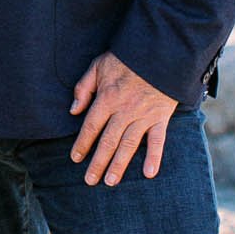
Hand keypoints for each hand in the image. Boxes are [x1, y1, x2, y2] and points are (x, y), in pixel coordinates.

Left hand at [70, 53, 176, 184]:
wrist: (159, 52)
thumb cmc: (126, 59)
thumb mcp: (98, 66)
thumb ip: (84, 88)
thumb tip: (73, 110)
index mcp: (107, 98)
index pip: (91, 126)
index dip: (82, 143)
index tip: (75, 158)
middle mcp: (124, 110)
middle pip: (108, 141)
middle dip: (98, 162)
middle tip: (90, 180)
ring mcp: (143, 115)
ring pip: (129, 144)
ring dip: (119, 165)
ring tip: (110, 181)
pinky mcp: (161, 117)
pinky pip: (158, 140)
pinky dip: (154, 157)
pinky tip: (149, 174)